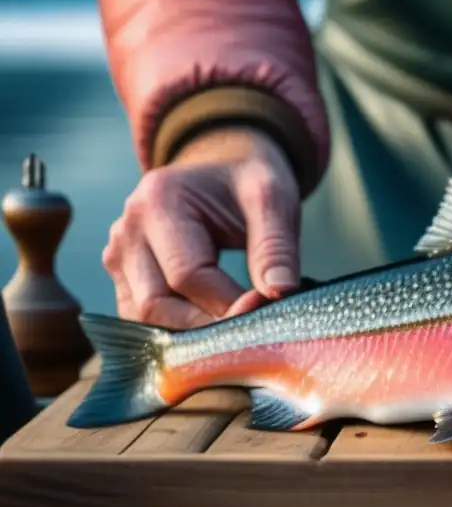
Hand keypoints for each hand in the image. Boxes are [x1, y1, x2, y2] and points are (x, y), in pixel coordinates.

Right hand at [103, 127, 300, 328]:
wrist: (223, 169)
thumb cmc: (248, 182)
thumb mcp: (272, 199)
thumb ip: (275, 245)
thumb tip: (279, 293)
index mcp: (158, 203)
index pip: (188, 275)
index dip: (229, 304)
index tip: (268, 312)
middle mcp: (126, 231)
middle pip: (157, 304)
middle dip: (208, 328)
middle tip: (254, 333)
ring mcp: (118, 256)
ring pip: (144, 319)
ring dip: (191, 337)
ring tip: (237, 336)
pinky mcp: (123, 276)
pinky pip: (143, 318)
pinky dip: (179, 331)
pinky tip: (215, 331)